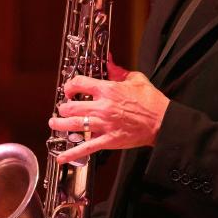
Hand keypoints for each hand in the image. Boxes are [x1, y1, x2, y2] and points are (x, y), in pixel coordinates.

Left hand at [48, 55, 169, 163]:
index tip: (68, 89)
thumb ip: (118, 71)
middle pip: (70, 107)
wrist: (163, 122)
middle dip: (62, 108)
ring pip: (72, 125)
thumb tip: (109, 61)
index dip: (69, 86)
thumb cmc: (151, 101)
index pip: (79, 84)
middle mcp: (102, 107)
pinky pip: (86, 148)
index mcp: (108, 90)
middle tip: (62, 109)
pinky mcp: (109, 140)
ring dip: (59, 125)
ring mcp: (104, 125)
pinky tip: (61, 156)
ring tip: (54, 124)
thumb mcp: (136, 79)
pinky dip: (72, 153)